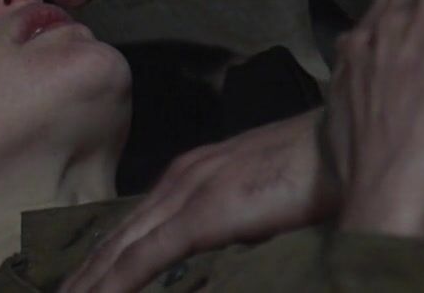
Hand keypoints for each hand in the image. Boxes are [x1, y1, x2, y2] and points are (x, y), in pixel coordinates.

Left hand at [60, 110, 336, 292]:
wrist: (345, 145)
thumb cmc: (318, 173)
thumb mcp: (265, 200)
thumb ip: (238, 220)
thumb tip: (229, 246)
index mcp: (192, 174)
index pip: (133, 225)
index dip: (100, 259)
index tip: (78, 286)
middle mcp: (180, 178)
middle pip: (115, 237)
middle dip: (81, 276)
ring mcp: (189, 192)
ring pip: (119, 249)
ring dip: (87, 282)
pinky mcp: (203, 213)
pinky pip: (143, 257)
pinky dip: (113, 282)